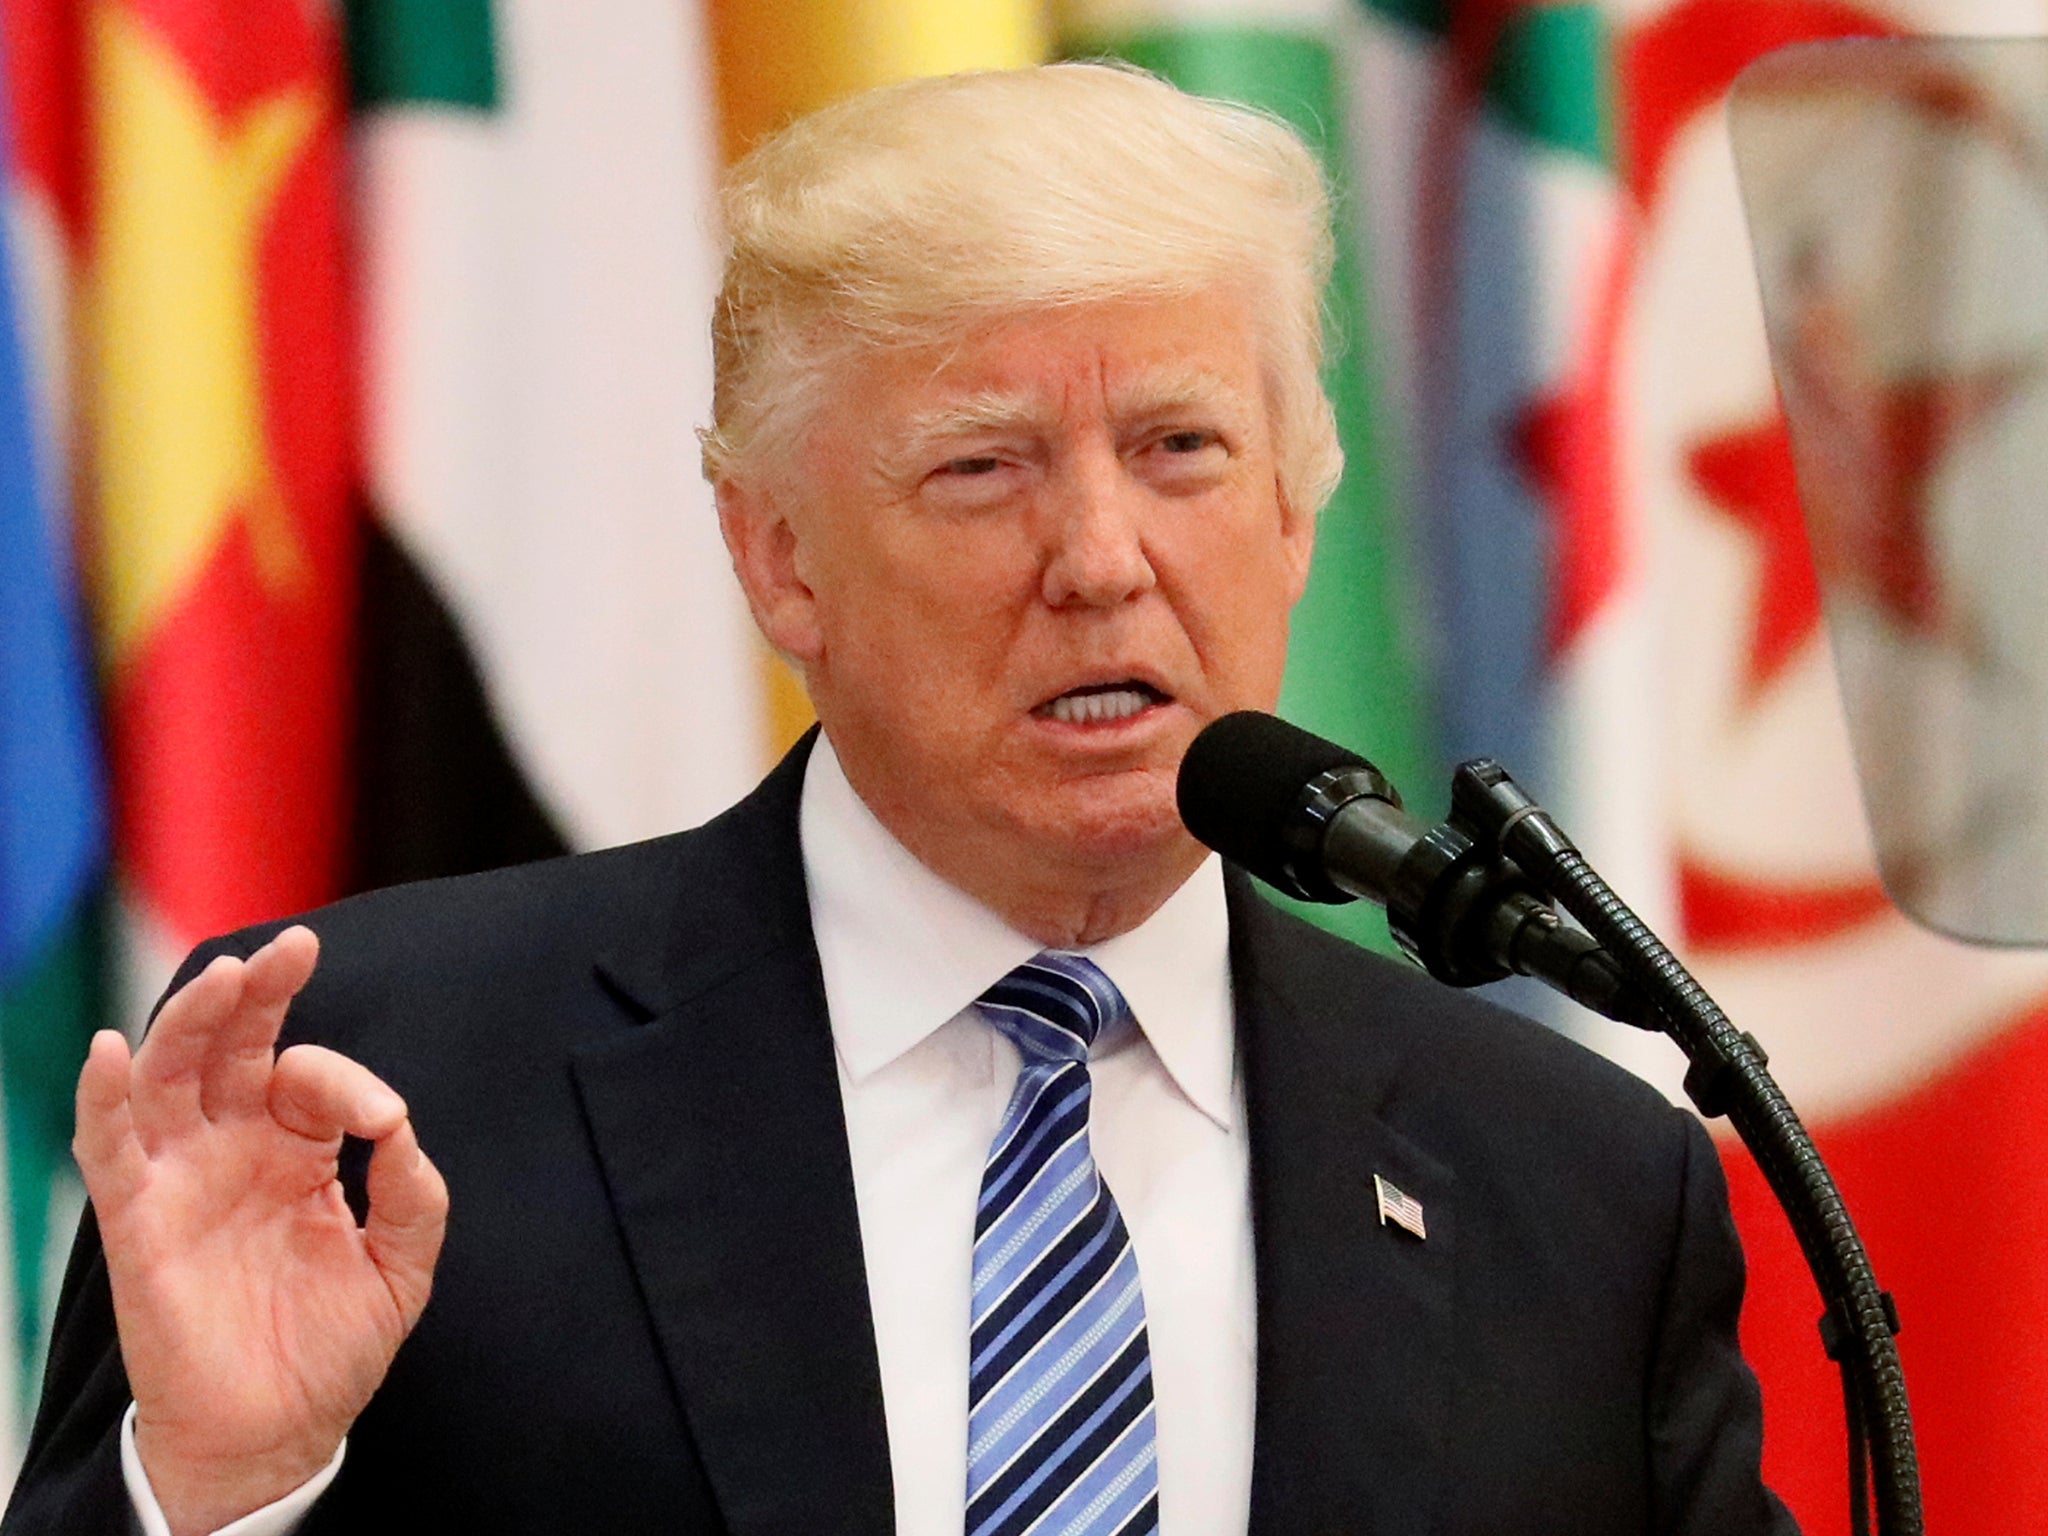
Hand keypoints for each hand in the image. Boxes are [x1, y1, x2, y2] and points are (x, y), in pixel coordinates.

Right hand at [73, 926, 448, 1535]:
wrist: (280, 1433)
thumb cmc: (333, 1347)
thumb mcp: (401, 1267)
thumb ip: (414, 1195)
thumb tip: (402, 1125)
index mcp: (297, 1151)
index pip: (310, 1078)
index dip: (348, 1082)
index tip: (384, 1121)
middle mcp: (234, 1150)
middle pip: (233, 1047)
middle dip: (259, 992)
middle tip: (292, 948)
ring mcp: (183, 1179)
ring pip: (171, 1076)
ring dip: (192, 1020)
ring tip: (225, 976)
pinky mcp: (138, 1222)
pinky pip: (109, 1149)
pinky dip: (104, 1099)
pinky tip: (111, 1051)